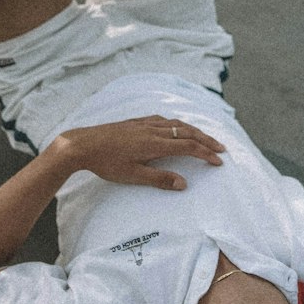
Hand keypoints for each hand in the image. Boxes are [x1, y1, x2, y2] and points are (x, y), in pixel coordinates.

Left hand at [54, 116, 225, 191]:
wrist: (82, 144)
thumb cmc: (106, 163)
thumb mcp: (133, 175)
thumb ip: (160, 178)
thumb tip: (183, 184)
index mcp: (155, 143)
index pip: (188, 146)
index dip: (205, 153)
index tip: (219, 161)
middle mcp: (153, 130)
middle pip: (186, 131)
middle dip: (206, 139)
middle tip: (221, 147)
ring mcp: (144, 124)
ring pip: (175, 123)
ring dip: (193, 130)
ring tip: (203, 137)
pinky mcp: (135, 122)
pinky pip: (162, 119)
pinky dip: (176, 123)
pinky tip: (174, 126)